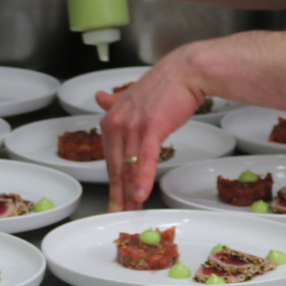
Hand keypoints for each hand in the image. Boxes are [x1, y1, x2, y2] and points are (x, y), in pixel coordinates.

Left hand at [96, 52, 209, 211]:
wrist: (186, 72)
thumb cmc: (163, 86)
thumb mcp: (130, 95)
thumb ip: (114, 102)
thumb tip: (99, 97)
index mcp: (110, 119)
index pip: (109, 159)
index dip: (112, 182)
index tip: (113, 200)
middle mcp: (117, 123)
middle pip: (116, 167)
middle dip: (118, 194)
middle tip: (118, 213)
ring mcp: (133, 126)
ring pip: (129, 166)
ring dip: (130, 192)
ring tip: (131, 211)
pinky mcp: (151, 128)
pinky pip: (145, 159)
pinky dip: (142, 178)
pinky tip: (140, 194)